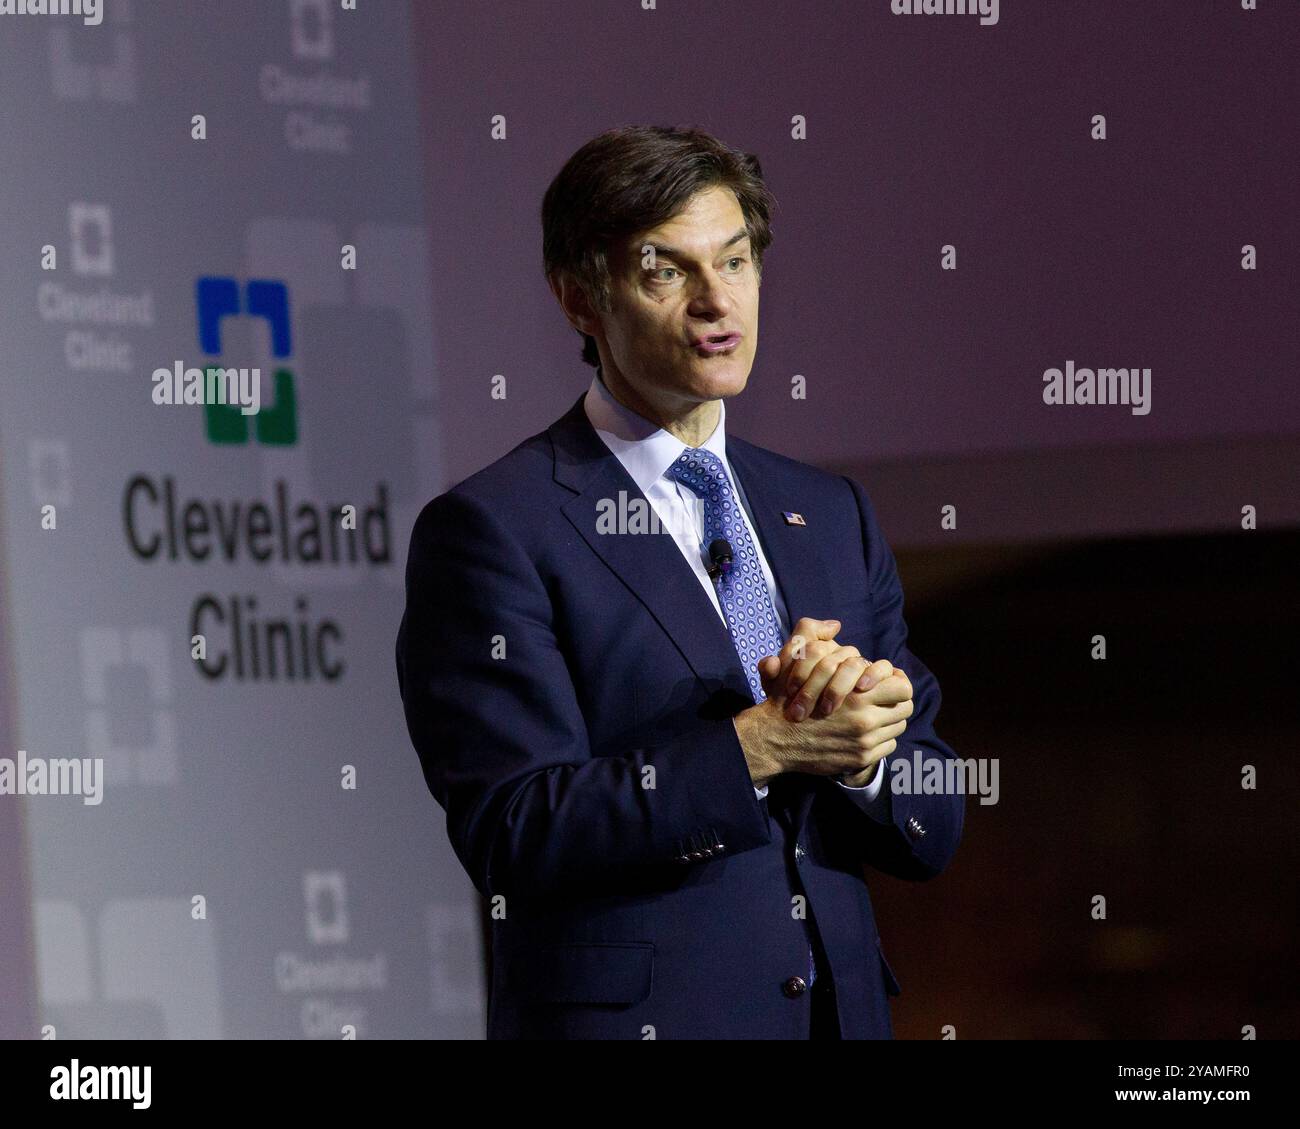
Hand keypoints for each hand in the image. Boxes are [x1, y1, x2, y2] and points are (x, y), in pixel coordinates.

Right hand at [735, 618, 913, 786]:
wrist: (774, 738)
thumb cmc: (787, 697)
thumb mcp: (794, 659)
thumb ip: (813, 634)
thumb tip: (835, 624)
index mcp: (856, 692)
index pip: (903, 687)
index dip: (897, 682)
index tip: (887, 682)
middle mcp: (865, 718)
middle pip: (905, 708)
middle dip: (896, 701)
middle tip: (883, 699)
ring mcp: (864, 741)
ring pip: (897, 727)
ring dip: (888, 719)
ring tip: (873, 714)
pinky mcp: (860, 759)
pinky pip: (888, 746)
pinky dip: (880, 739)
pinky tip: (864, 733)